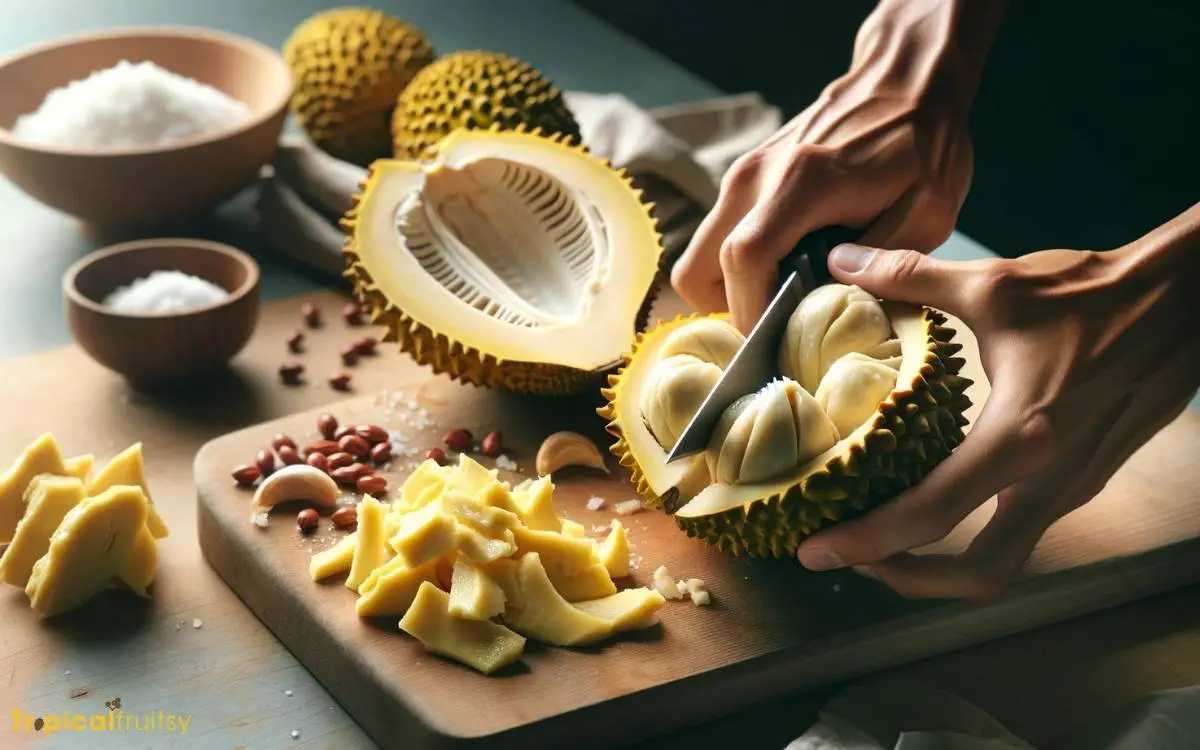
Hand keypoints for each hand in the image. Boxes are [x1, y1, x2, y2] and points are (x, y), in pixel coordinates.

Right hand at [670, 0, 1003, 332]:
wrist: (903, 81)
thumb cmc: (923, 144)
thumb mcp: (929, 211)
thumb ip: (882, 263)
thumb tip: (834, 302)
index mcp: (801, 183)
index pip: (743, 259)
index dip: (751, 311)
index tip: (777, 338)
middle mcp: (755, 177)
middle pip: (696, 268)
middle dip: (727, 310)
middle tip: (776, 324)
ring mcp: (742, 175)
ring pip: (701, 256)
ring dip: (731, 288)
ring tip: (784, 297)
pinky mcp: (743, 178)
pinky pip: (719, 237)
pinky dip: (739, 265)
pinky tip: (786, 267)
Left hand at [796, 204, 1199, 600]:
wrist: (1184, 301)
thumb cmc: (1094, 294)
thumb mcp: (994, 284)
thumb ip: (908, 277)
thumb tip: (840, 261)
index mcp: (1022, 434)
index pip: (935, 512)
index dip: (869, 541)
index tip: (819, 551)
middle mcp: (1051, 477)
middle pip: (977, 575)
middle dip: (906, 579)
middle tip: (849, 556)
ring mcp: (1073, 486)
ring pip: (1004, 559)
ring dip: (939, 563)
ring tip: (880, 535)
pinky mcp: (1084, 479)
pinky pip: (1021, 531)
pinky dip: (971, 534)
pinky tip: (933, 498)